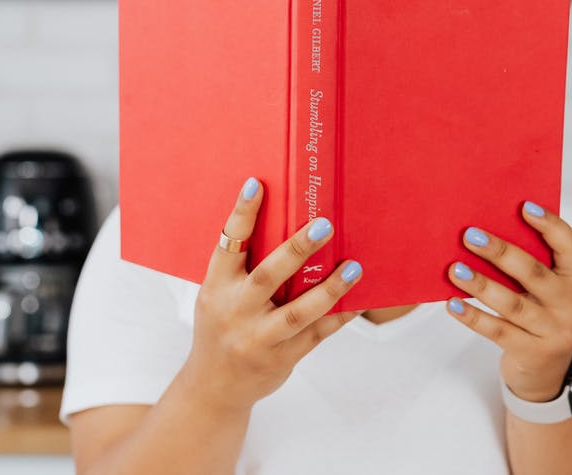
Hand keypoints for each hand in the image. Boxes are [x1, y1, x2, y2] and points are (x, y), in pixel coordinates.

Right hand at [182, 177, 363, 412]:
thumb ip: (243, 269)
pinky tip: (358, 301)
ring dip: (329, 288)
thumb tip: (288, 225)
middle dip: (297, 249)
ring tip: (354, 267)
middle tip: (324, 225)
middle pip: (268, 275)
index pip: (228, 245)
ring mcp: (257, 338)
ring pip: (298, 312)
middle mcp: (234, 311)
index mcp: (215, 288)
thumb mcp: (218, 296)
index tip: (257, 184)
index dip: (242, 214)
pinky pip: (316, 334)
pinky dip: (339, 316)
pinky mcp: (281, 358)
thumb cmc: (222, 327)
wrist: (214, 387)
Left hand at [445, 201, 571, 401]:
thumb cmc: (538, 314)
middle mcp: (570, 303)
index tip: (524, 206)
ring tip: (455, 270)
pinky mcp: (532, 352)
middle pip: (532, 272)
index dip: (550, 225)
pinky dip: (473, 317)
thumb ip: (530, 263)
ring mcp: (553, 330)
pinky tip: (453, 304)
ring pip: (512, 303)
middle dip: (500, 251)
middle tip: (470, 235)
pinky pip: (498, 331)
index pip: (570, 246)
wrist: (546, 372)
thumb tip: (487, 229)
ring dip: (481, 284)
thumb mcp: (546, 290)